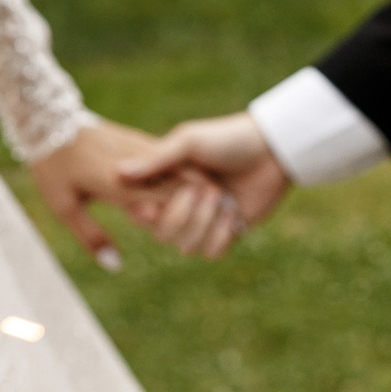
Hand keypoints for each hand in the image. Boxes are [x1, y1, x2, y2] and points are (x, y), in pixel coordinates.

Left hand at [30, 118, 191, 271]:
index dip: (174, 219)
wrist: (50, 121)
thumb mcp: (64, 207)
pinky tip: (191, 192)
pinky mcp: (141, 141)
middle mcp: (134, 164)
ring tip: (199, 214)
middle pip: (177, 185)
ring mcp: (140, 148)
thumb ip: (91, 237)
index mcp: (114, 181)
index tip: (183, 238)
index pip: (156, 201)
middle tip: (199, 230)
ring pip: (180, 169)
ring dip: (192, 192)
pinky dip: (185, 177)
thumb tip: (115, 266)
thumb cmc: (54, 169)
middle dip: (191, 208)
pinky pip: (172, 159)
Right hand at [118, 113, 291, 258]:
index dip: (146, 215)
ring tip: (223, 196)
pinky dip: (222, 234)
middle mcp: (180, 205)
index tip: (154, 205)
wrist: (272, 149)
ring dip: (206, 222)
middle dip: (183, 215)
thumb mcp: (189, 142)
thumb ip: (157, 160)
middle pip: (162, 236)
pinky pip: (212, 252)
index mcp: (165, 184)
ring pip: (187, 247)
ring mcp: (203, 221)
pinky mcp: (226, 233)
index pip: (140, 213)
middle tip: (207, 189)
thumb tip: (119, 173)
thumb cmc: (227, 139)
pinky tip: (235, 212)